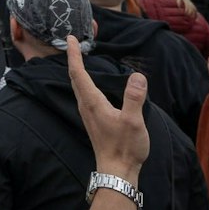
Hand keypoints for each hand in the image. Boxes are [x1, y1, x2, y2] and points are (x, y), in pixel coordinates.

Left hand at [66, 36, 147, 182]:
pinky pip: (84, 95)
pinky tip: (91, 84)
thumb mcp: (133, 121)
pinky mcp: (93, 120)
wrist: (116, 172)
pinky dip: (84, 82)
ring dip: (77, 70)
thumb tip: (137, 76)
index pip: (78, 72)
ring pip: (78, 86)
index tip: (70, 38)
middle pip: (74, 77)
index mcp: (92, 102)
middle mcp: (86, 105)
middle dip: (73, 58)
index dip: (73, 54)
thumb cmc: (124, 148)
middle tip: (74, 43)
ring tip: (80, 58)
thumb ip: (134, 98)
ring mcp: (88, 113)